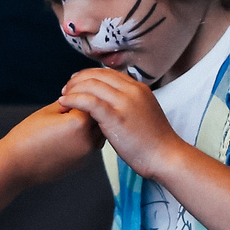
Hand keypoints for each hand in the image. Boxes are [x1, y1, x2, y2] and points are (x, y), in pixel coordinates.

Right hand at [0, 101, 100, 185]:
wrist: (16, 164)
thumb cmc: (27, 136)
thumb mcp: (49, 111)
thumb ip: (70, 103)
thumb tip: (82, 99)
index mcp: (79, 123)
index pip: (91, 101)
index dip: (79, 97)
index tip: (69, 97)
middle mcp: (88, 139)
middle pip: (98, 117)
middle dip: (88, 110)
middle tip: (70, 109)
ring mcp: (86, 154)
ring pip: (98, 132)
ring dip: (89, 125)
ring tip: (68, 123)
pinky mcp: (83, 164)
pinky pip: (91, 145)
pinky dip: (85, 138)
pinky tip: (69, 136)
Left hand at [56, 67, 184, 177]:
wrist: (166, 156)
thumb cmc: (155, 142)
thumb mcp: (145, 113)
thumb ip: (130, 104)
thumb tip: (114, 105)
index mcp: (139, 88)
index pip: (108, 73)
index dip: (89, 75)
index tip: (77, 82)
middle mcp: (132, 90)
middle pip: (97, 75)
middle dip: (78, 79)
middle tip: (66, 89)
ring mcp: (124, 102)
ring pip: (91, 84)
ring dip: (73, 89)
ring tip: (63, 98)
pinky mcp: (115, 116)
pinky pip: (88, 101)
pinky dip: (73, 99)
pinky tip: (64, 104)